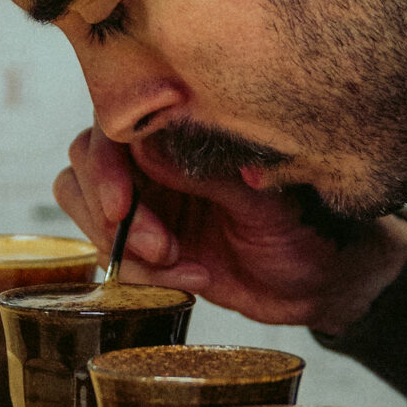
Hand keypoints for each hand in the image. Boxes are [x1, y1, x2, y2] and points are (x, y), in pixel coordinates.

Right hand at [52, 124, 406, 332]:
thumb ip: (206, 173)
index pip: (113, 126)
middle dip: (110, 213)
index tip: (122, 208)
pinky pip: (112, 254)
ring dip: (124, 246)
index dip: (104, 166)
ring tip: (181, 264)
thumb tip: (145, 149)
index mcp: (185, 130)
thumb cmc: (309, 225)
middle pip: (82, 163)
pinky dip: (142, 274)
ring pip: (84, 207)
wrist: (324, 281)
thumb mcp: (264, 199)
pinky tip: (194, 279)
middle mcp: (157, 157)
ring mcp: (147, 198)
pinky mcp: (147, 243)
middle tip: (163, 248)